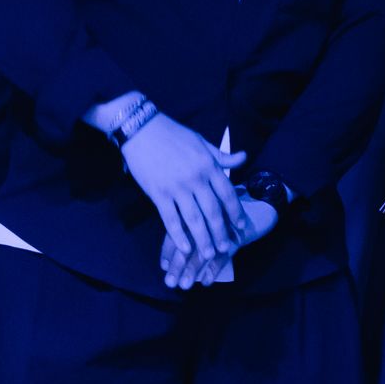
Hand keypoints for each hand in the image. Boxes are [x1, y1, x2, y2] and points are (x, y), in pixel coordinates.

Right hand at [120, 114, 248, 275]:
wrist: (141, 129)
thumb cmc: (172, 134)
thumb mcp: (201, 141)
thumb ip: (221, 155)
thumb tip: (244, 158)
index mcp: (208, 165)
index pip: (227, 193)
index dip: (236, 212)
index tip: (241, 226)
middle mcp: (195, 179)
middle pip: (213, 211)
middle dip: (221, 232)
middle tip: (226, 247)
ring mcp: (177, 188)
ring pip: (194, 219)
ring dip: (203, 239)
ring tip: (209, 254)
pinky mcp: (158, 194)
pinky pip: (171, 219)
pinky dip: (178, 235)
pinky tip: (185, 248)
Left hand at [158, 196, 279, 289]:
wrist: (260, 201)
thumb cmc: (229, 210)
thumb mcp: (211, 215)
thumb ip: (193, 227)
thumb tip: (175, 252)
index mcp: (195, 209)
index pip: (178, 230)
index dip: (169, 250)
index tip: (163, 267)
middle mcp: (206, 217)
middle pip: (187, 243)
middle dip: (177, 264)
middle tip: (169, 282)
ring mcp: (222, 227)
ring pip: (203, 250)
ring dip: (192, 269)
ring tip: (184, 285)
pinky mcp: (237, 236)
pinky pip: (224, 255)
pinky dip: (214, 269)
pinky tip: (206, 281)